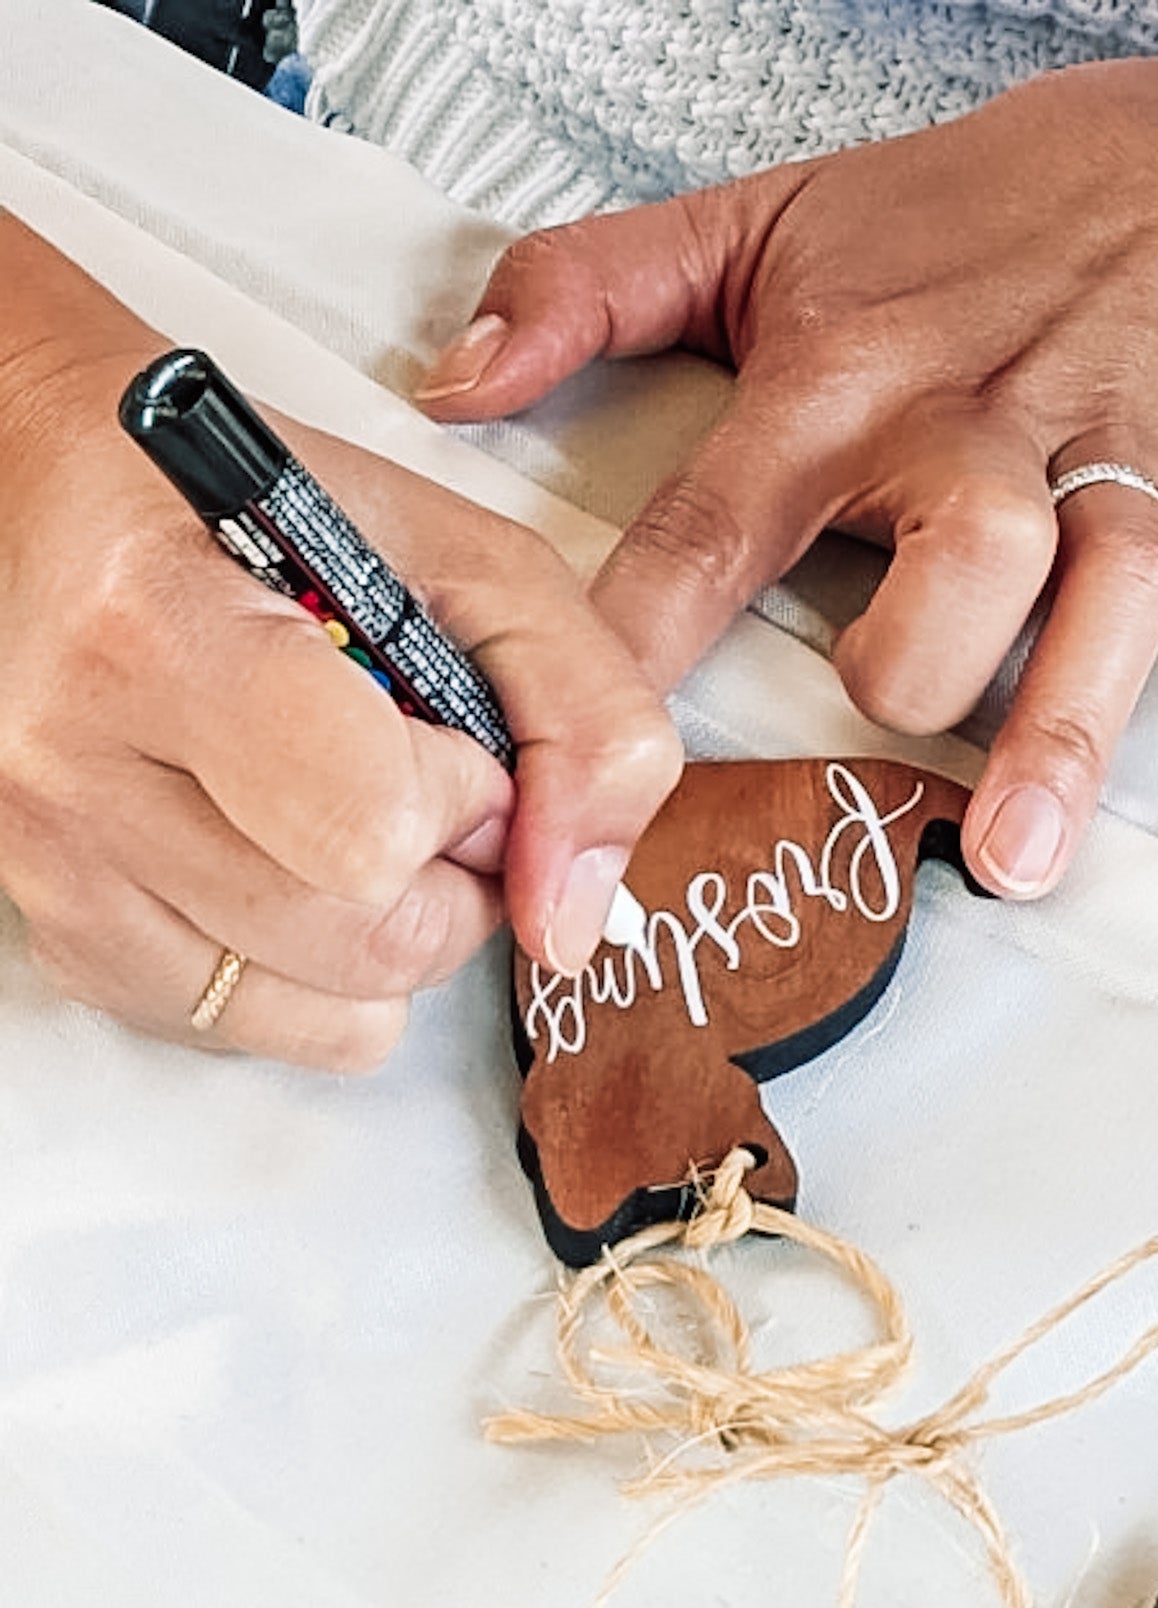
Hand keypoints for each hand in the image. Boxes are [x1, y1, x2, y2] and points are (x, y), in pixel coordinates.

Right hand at [0, 215, 679, 1066]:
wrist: (56, 502)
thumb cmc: (252, 512)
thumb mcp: (464, 559)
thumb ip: (578, 711)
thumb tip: (576, 910)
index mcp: (163, 631)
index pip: (368, 832)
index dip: (463, 806)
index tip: (460, 748)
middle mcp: (77, 761)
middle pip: (361, 944)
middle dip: (450, 885)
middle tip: (428, 792)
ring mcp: (56, 862)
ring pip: (319, 1016)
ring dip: (390, 940)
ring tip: (357, 822)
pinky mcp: (60, 935)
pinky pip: (247, 1032)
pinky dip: (308, 978)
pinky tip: (288, 866)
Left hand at [419, 59, 1157, 895]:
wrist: (1149, 165)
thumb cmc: (935, 233)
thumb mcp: (745, 229)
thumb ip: (583, 293)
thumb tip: (452, 387)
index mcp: (839, 382)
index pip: (719, 518)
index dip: (646, 635)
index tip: (590, 769)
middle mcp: (976, 426)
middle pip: (962, 544)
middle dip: (918, 654)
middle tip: (872, 733)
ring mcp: (1101, 454)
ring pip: (1110, 577)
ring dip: (1074, 713)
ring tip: (1021, 851)